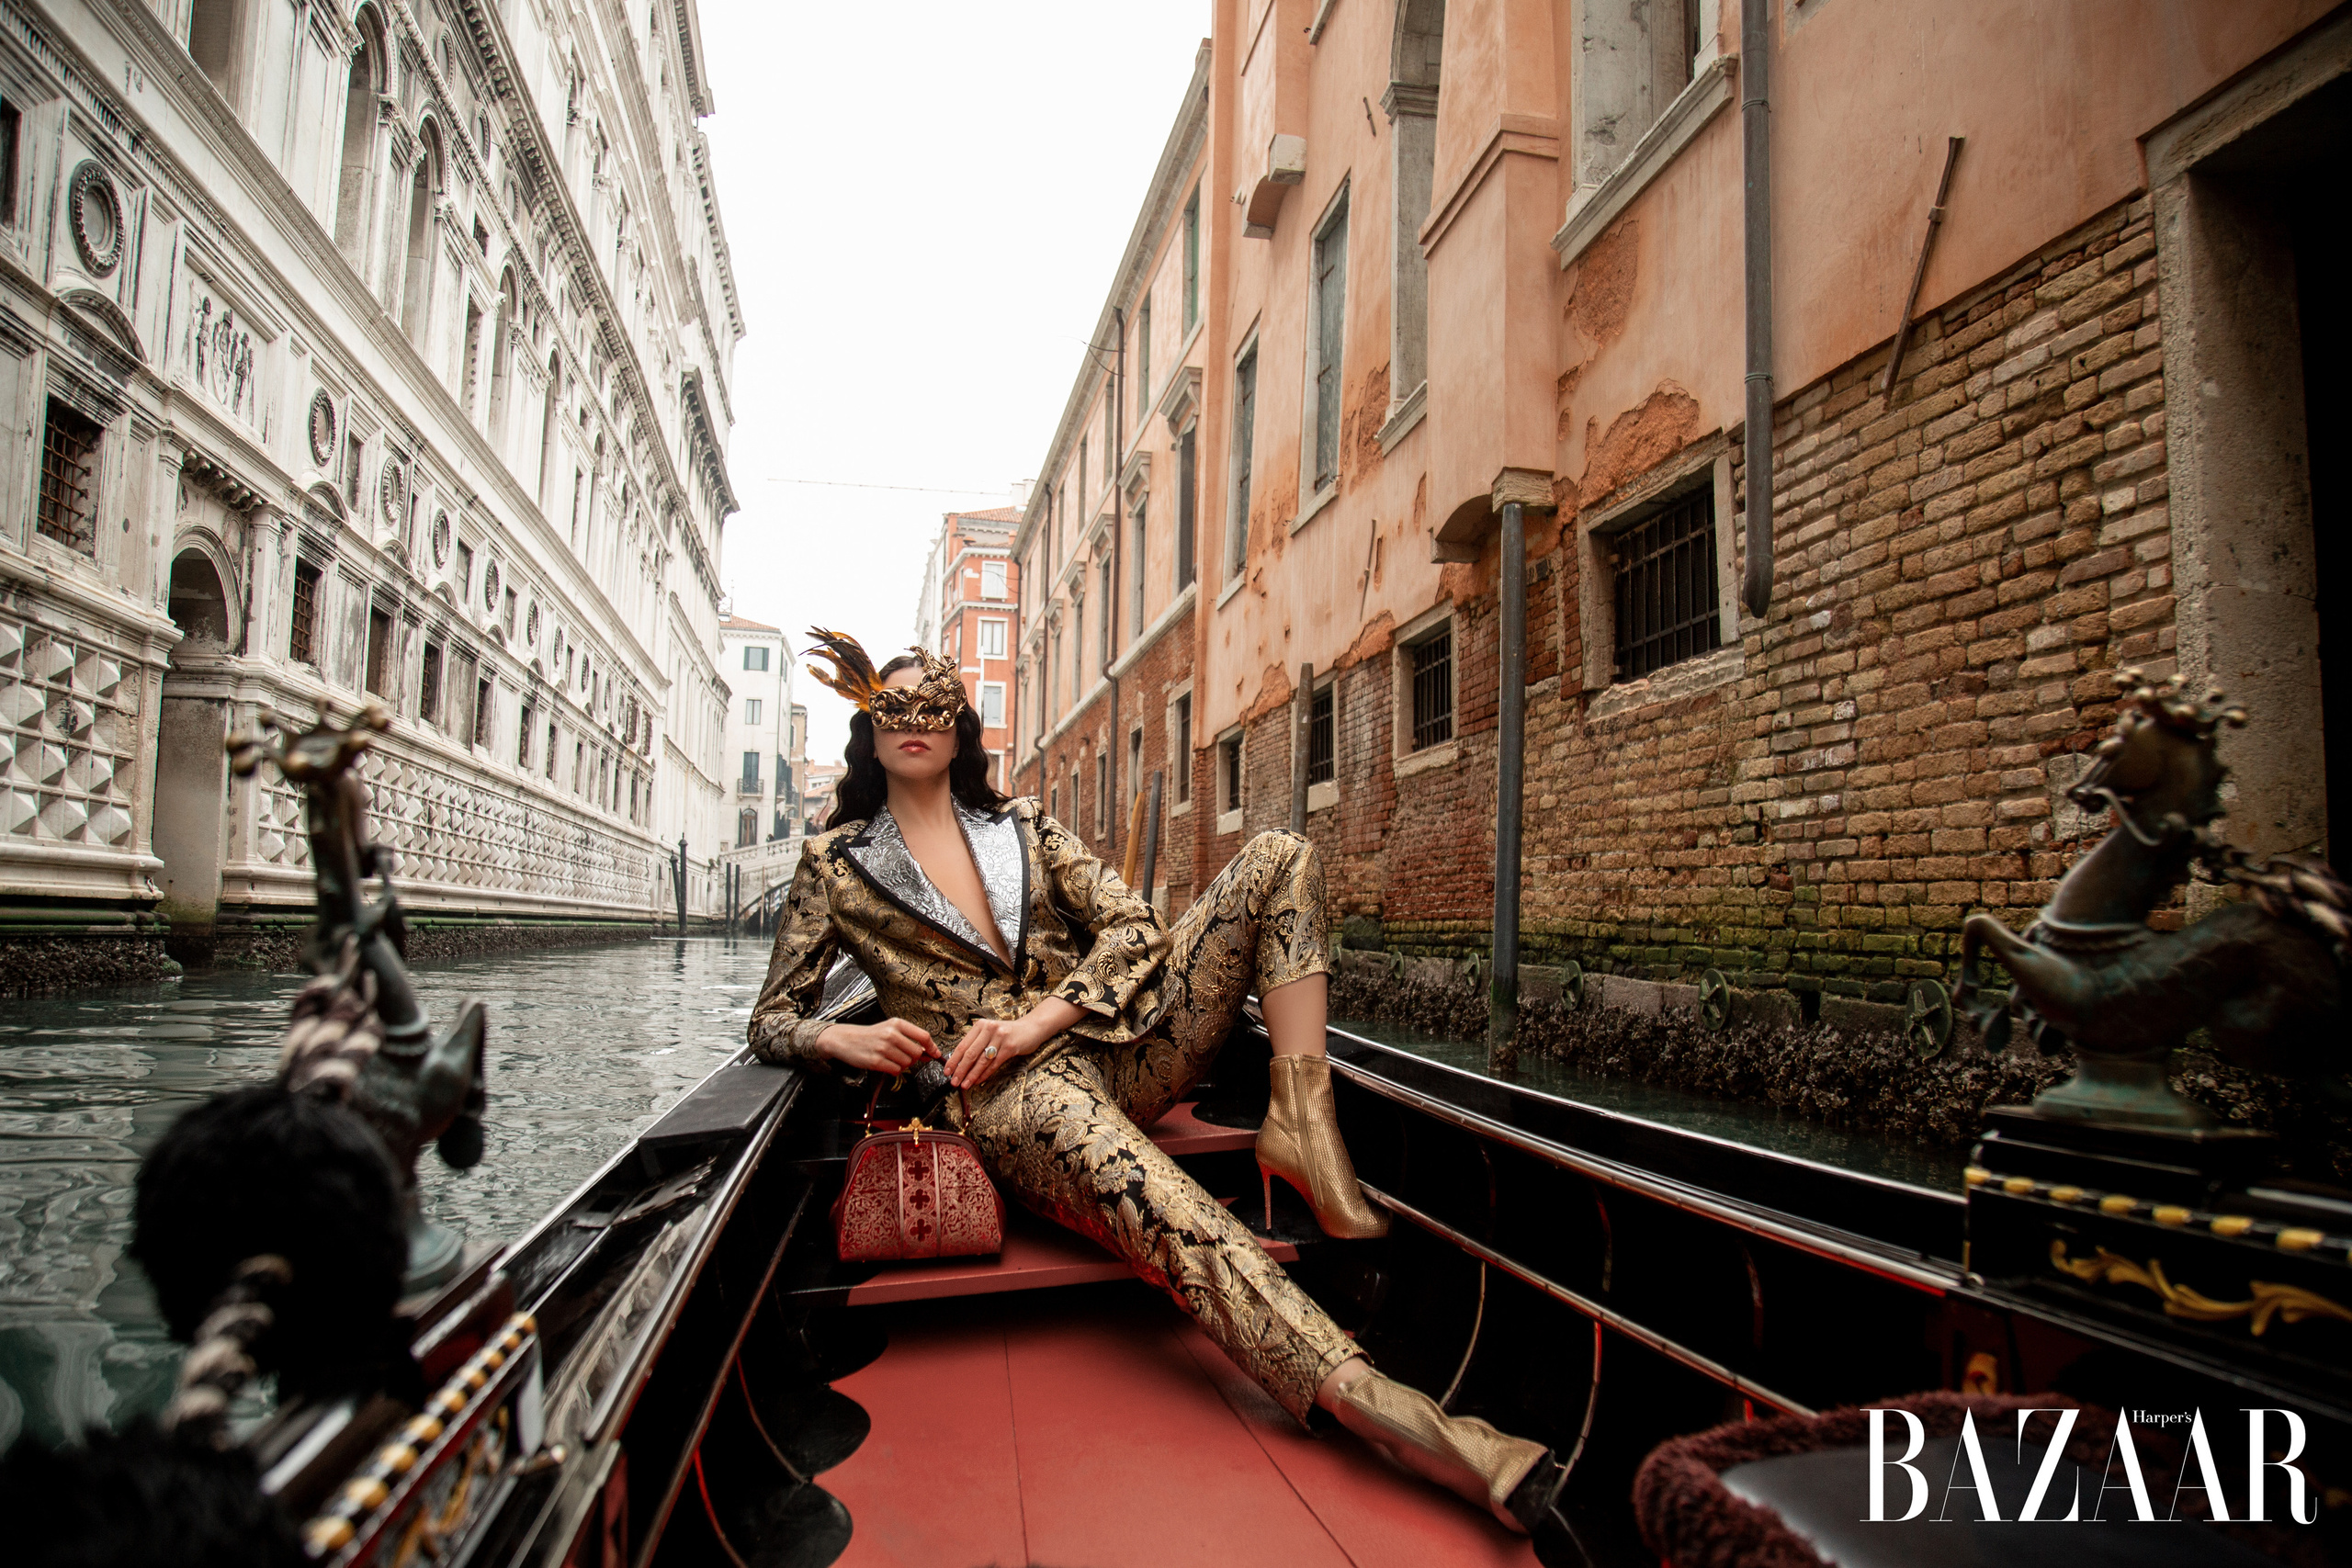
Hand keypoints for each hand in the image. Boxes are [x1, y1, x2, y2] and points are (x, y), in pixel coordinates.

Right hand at [815, 1018, 935, 1074]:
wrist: (846, 1040)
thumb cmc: (871, 1035)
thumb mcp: (890, 1029)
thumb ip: (909, 1038)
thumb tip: (930, 1052)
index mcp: (897, 1024)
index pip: (923, 1036)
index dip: (932, 1047)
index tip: (935, 1053)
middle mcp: (891, 1034)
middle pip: (917, 1052)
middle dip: (914, 1059)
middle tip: (905, 1057)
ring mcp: (883, 1048)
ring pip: (907, 1063)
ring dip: (903, 1065)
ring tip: (892, 1059)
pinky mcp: (876, 1061)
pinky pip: (896, 1070)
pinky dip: (894, 1070)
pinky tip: (885, 1064)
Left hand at [944, 1016, 1043, 1089]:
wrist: (1031, 1028)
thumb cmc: (1008, 1033)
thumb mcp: (990, 1033)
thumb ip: (977, 1043)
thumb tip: (959, 1062)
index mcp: (981, 1025)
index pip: (962, 1045)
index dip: (953, 1060)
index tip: (947, 1071)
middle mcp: (989, 1029)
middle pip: (970, 1053)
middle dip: (960, 1070)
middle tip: (954, 1081)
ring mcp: (1000, 1037)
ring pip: (981, 1060)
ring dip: (971, 1075)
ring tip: (964, 1084)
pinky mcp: (1010, 1047)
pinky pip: (994, 1064)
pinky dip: (985, 1074)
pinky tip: (978, 1081)